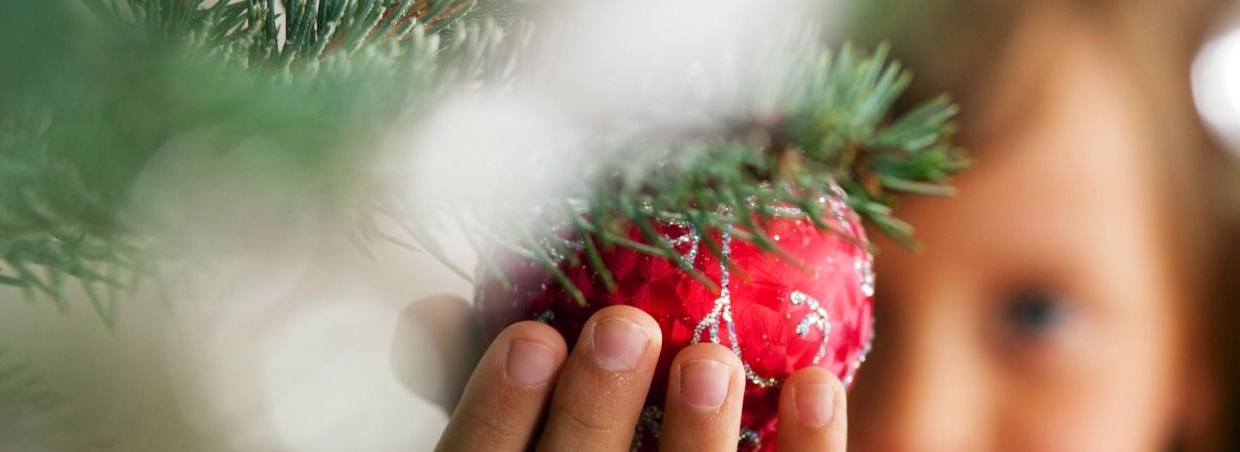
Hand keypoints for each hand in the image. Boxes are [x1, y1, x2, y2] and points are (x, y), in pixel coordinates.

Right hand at [435, 305, 846, 451]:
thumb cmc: (596, 448)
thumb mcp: (525, 438)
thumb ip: (485, 388)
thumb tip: (427, 313)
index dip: (497, 413)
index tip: (529, 337)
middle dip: (598, 412)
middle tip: (623, 326)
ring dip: (699, 437)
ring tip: (710, 357)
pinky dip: (809, 447)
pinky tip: (812, 383)